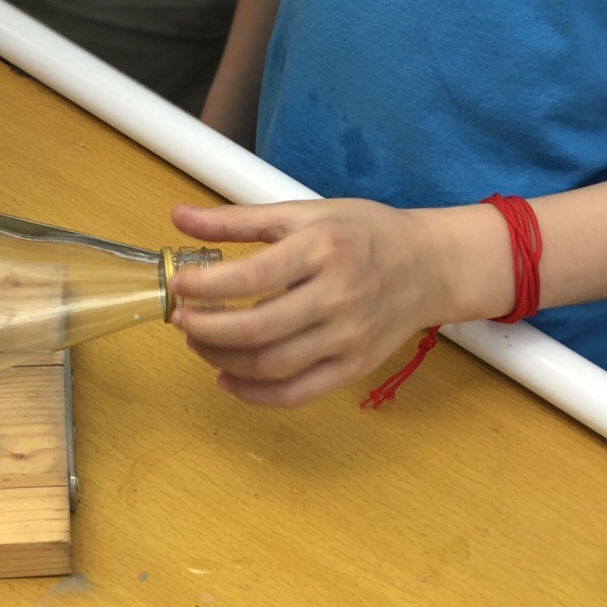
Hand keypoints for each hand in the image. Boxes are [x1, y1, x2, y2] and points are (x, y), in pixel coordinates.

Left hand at [169, 199, 444, 408]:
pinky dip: (255, 394)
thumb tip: (178, 218)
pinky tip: (227, 379)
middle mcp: (338, 295)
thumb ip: (237, 219)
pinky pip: (298, 393)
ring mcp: (348, 337)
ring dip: (223, 360)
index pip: (252, 276)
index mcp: (322, 249)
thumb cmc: (362, 232)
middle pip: (257, 328)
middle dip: (206, 329)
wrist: (428, 264)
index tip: (177, 285)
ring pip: (272, 364)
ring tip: (199, 342)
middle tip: (180, 319)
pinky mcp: (355, 367)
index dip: (206, 286)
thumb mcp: (302, 212)